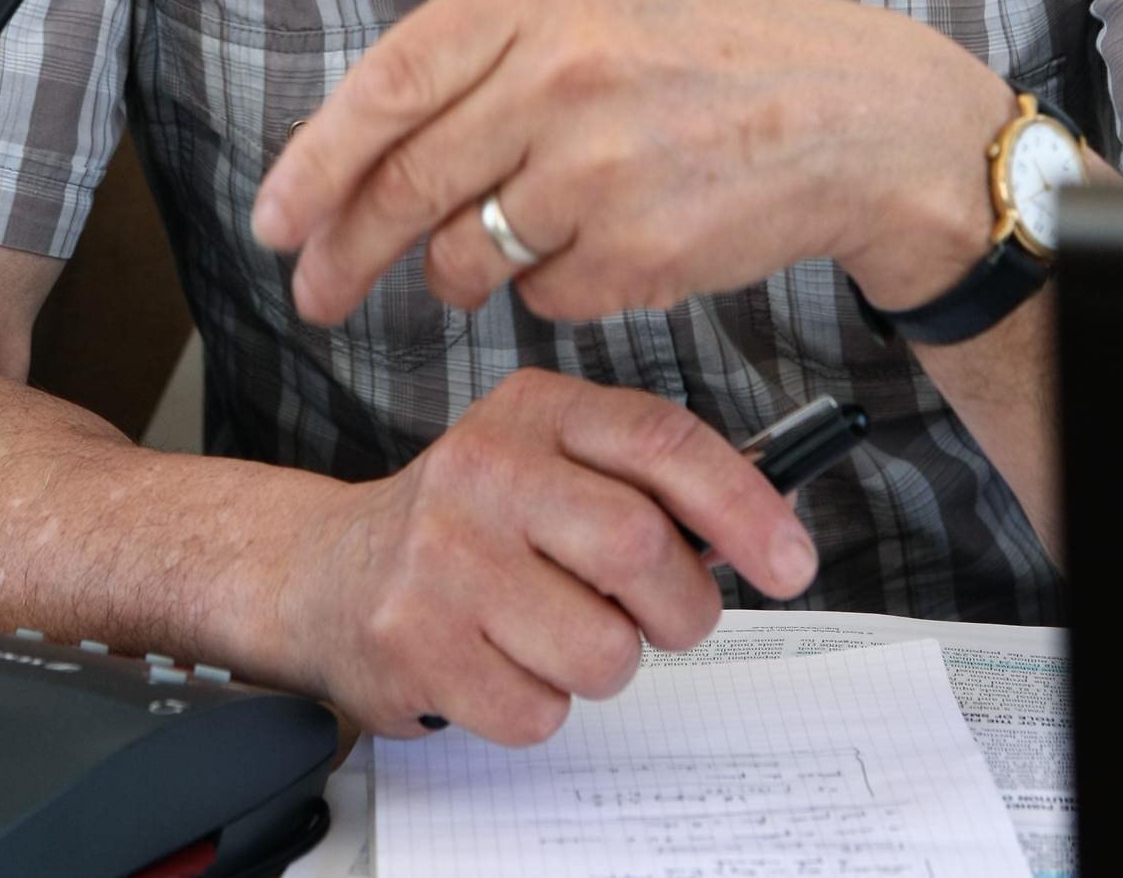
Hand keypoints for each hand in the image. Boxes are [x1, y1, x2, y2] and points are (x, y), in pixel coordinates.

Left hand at [253, 0, 1007, 321]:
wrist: (858, 116)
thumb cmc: (714, 20)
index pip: (390, 84)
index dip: (315, 161)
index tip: (274, 220)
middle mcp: (564, 70)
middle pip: (408, 182)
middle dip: (346, 250)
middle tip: (315, 288)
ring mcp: (603, 165)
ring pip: (467, 252)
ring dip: (455, 269)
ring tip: (468, 258)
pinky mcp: (642, 250)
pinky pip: (545, 292)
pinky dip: (549, 285)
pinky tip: (586, 246)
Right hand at [281, 369, 817, 741]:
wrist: (331, 570)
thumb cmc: (471, 522)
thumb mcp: (551, 462)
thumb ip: (644, 480)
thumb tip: (766, 523)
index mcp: (533, 411)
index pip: (661, 441)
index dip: (744, 504)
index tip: (791, 560)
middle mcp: (482, 468)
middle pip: (642, 549)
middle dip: (678, 606)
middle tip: (663, 615)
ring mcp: (443, 556)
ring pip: (601, 650)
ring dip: (604, 662)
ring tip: (556, 631)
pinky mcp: (414, 642)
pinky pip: (538, 711)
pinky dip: (539, 704)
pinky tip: (501, 659)